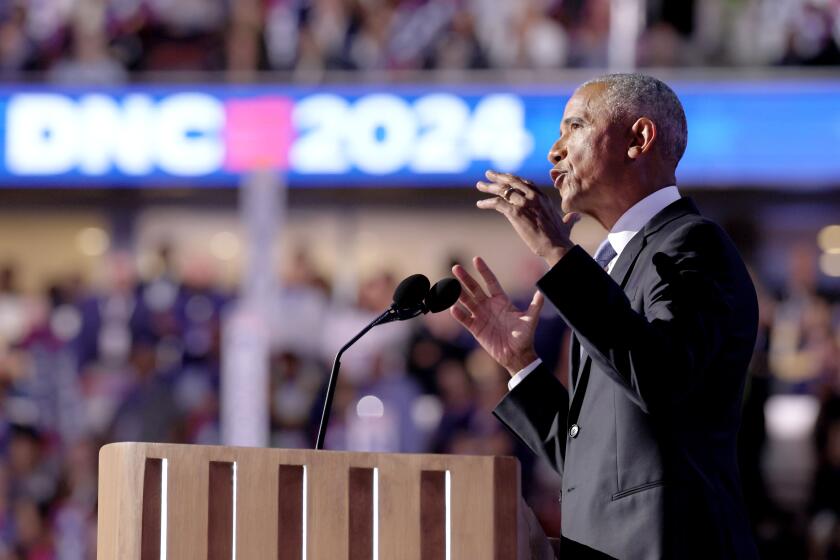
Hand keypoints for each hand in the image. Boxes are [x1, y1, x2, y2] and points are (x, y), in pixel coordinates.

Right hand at [450, 257, 542, 375]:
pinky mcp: (476, 328)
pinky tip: (454, 308)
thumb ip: (535, 306)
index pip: (490, 282)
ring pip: (467, 301)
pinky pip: (465, 319)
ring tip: (450, 285)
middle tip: (456, 267)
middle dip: (465, 278)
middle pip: (475, 288)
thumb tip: (543, 292)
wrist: (516, 355)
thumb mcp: (530, 319)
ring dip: (458, 293)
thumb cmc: (524, 336)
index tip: (476, 259)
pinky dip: (459, 314)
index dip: (484, 271)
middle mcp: (489, 306)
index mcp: (501, 301)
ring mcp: (481, 316)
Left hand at [476, 170, 578, 266]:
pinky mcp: (516, 213)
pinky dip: (487, 202)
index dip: (513, 178)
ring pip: (503, 190)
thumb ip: (569, 219)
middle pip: (513, 181)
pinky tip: (480, 204)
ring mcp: (524, 203)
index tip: (504, 176)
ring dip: (489, 187)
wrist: (556, 246)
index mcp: (543, 197)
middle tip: (488, 173)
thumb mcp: (567, 224)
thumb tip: (576, 217)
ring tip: (480, 185)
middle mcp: (534, 196)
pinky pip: (497, 203)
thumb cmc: (561, 239)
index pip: (525, 182)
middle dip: (499, 176)